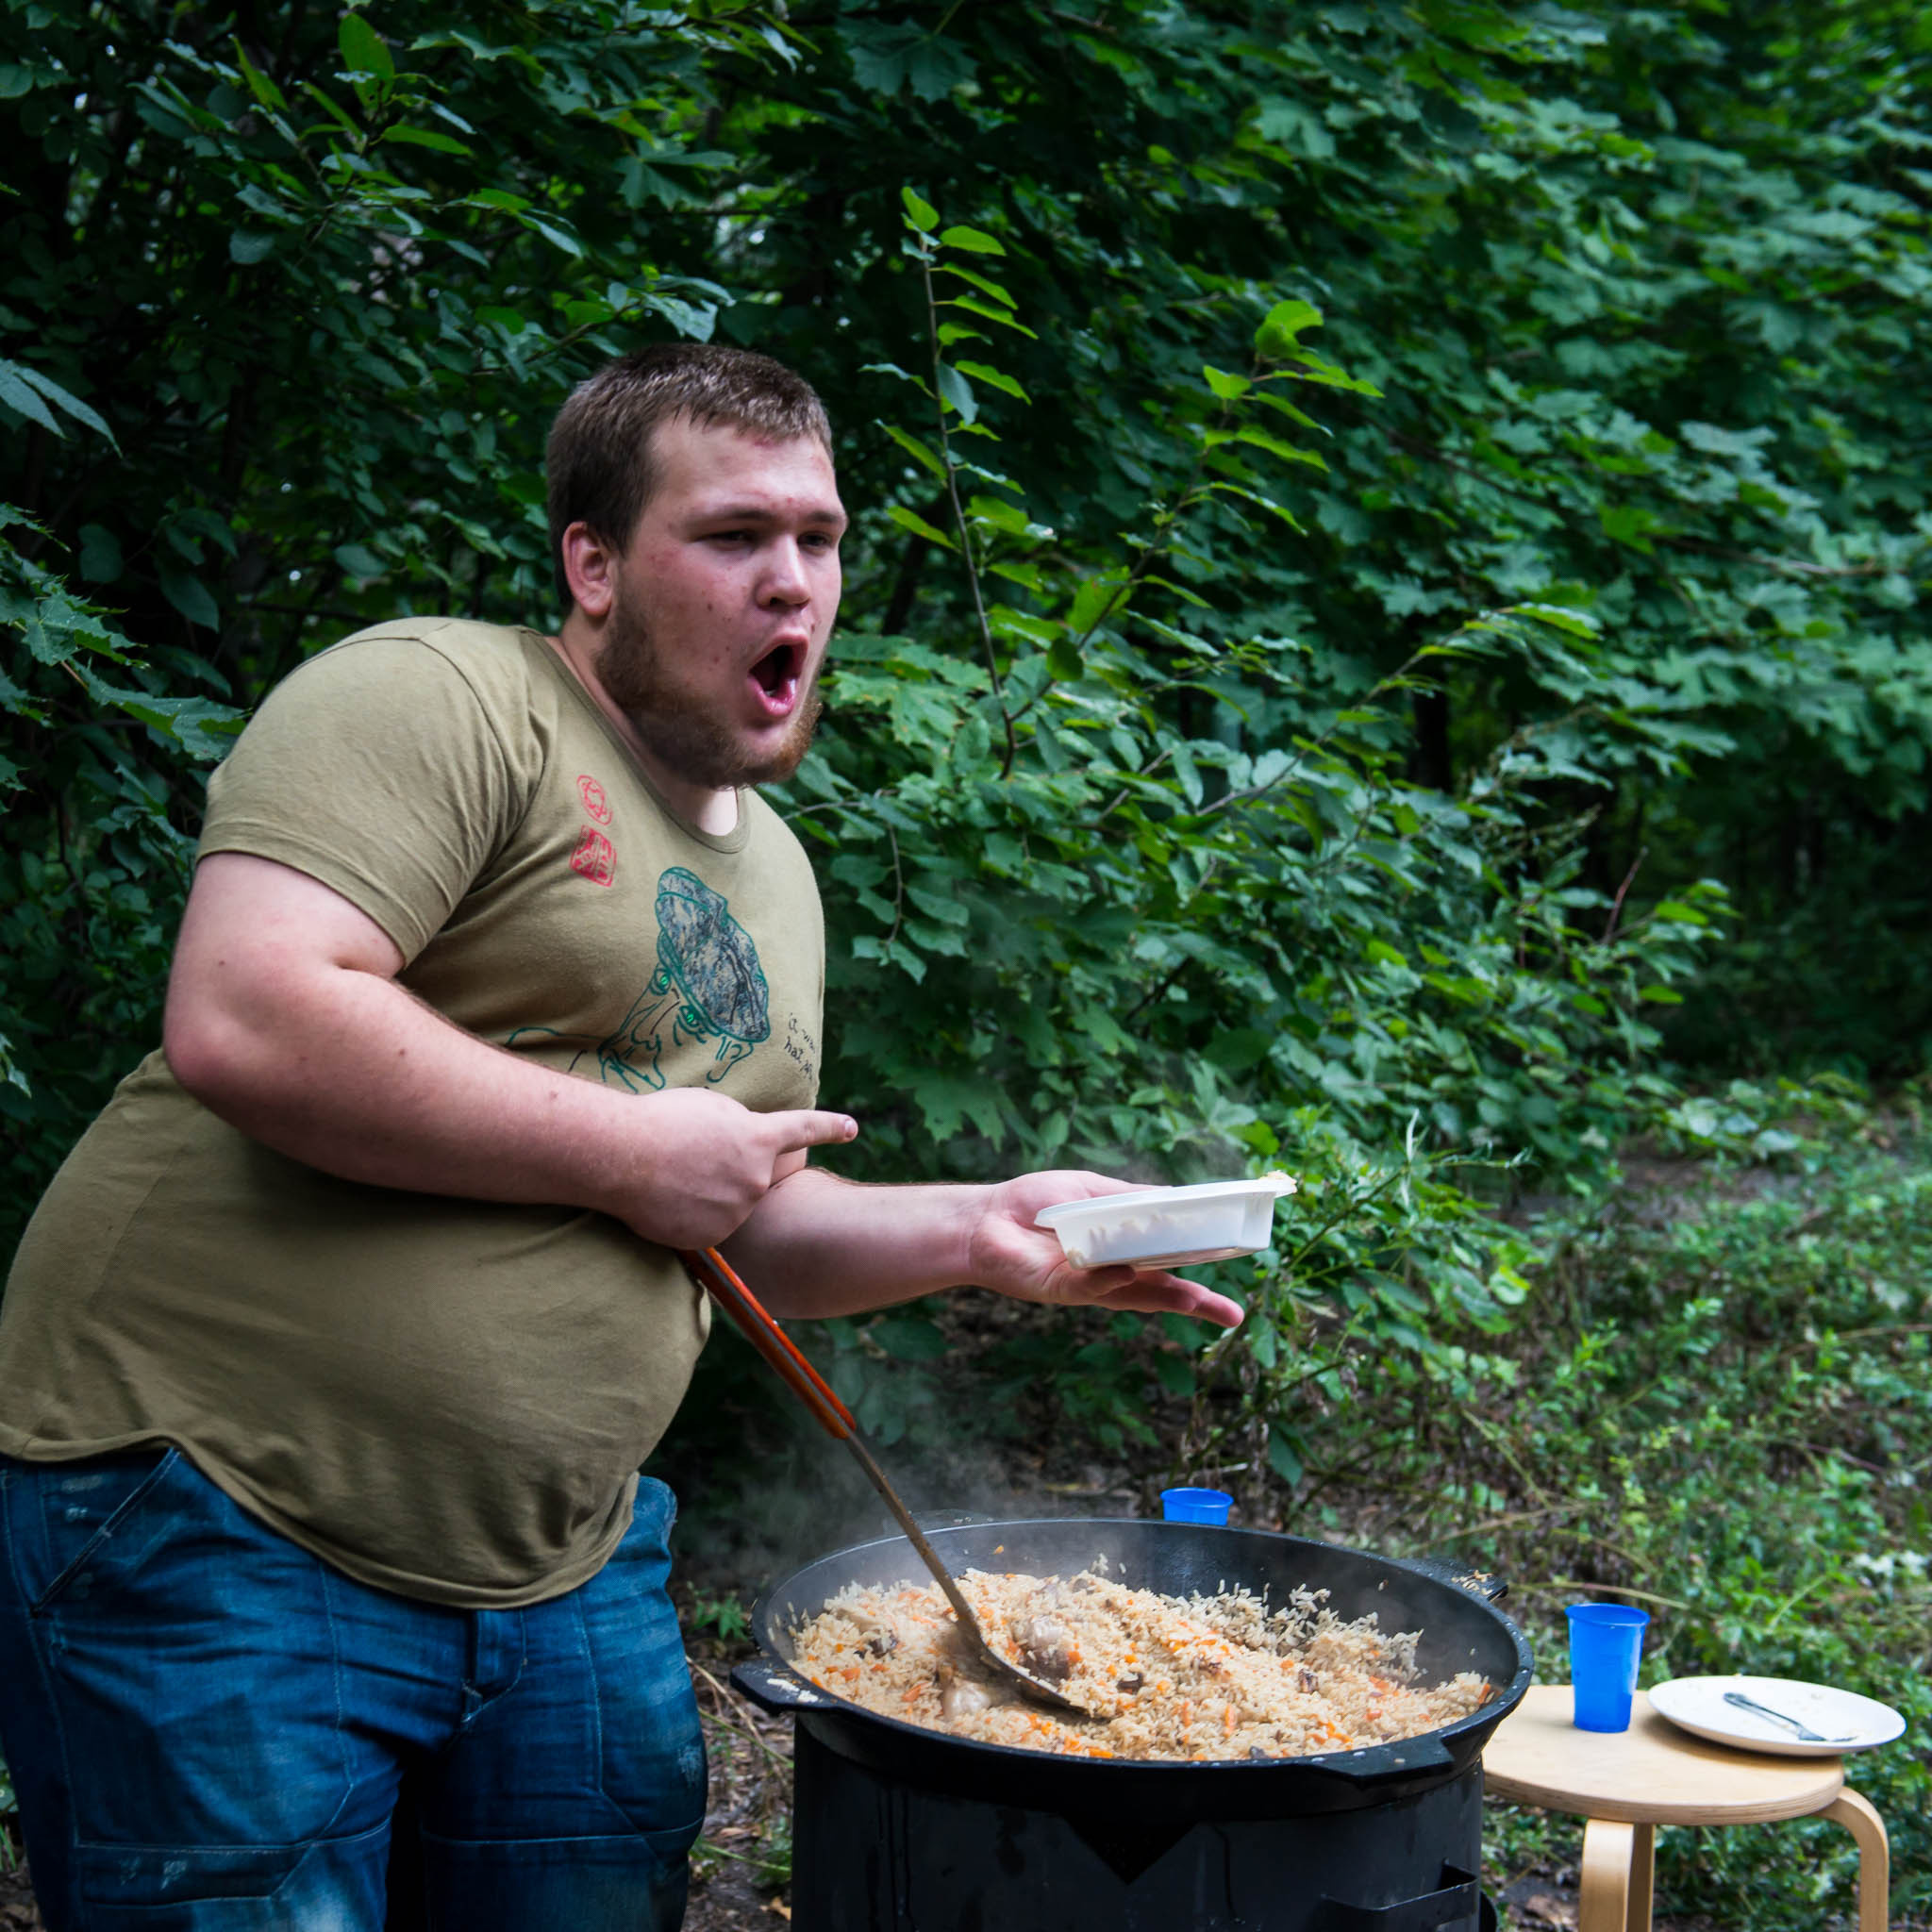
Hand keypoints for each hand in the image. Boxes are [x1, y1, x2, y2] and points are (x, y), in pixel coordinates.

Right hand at [611, 1088, 857, 1250]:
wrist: (625, 1155)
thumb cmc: (662, 1120)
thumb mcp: (712, 1108)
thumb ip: (740, 1129)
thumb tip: (745, 1148)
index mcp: (759, 1139)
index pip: (804, 1130)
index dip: (830, 1127)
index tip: (852, 1128)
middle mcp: (756, 1179)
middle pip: (752, 1175)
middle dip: (728, 1168)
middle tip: (689, 1158)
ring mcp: (736, 1212)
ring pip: (728, 1203)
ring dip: (706, 1192)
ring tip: (671, 1176)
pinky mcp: (711, 1237)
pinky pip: (707, 1226)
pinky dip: (689, 1216)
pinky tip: (666, 1201)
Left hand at [964, 1170, 1244, 1327]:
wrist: (984, 1219)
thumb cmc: (1035, 1203)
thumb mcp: (1092, 1192)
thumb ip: (1130, 1199)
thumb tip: (1176, 1199)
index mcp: (1121, 1251)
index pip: (1168, 1264)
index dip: (1199, 1269)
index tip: (1232, 1266)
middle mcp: (1110, 1275)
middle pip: (1161, 1293)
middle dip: (1196, 1304)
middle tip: (1233, 1316)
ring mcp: (1087, 1286)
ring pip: (1132, 1296)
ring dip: (1164, 1299)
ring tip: (1196, 1302)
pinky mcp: (1058, 1289)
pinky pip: (1089, 1286)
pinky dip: (1107, 1279)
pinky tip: (1124, 1271)